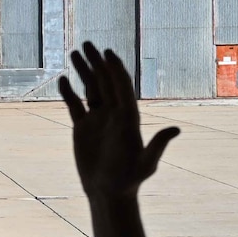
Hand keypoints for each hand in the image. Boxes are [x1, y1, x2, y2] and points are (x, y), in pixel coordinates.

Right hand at [60, 42, 177, 201]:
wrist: (109, 192)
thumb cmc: (129, 179)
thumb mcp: (146, 163)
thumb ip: (158, 145)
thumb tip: (176, 130)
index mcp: (128, 116)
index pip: (122, 87)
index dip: (115, 69)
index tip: (107, 52)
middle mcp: (113, 114)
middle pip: (104, 82)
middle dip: (96, 62)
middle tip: (87, 44)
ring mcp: (97, 119)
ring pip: (89, 89)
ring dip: (82, 71)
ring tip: (74, 53)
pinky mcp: (82, 128)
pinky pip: (74, 105)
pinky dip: (68, 92)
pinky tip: (62, 80)